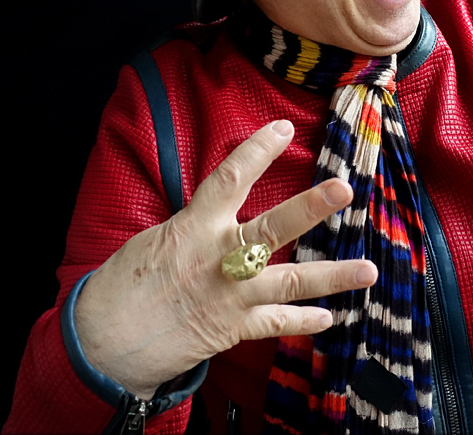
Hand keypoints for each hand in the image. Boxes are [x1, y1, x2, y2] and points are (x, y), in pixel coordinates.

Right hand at [74, 120, 375, 398]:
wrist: (103, 345)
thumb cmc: (124, 285)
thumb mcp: (156, 240)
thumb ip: (197, 226)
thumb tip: (222, 213)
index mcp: (193, 228)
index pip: (229, 178)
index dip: (257, 150)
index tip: (283, 128)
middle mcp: (218, 259)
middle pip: (273, 227)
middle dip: (311, 207)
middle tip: (343, 190)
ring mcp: (230, 296)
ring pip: (291, 282)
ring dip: (333, 276)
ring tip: (369, 270)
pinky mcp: (232, 329)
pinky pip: (277, 323)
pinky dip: (304, 320)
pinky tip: (330, 317)